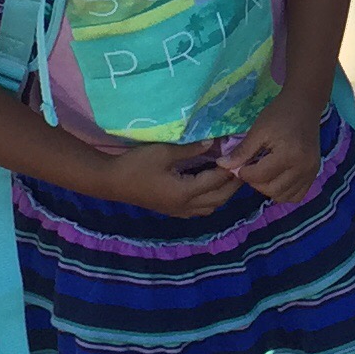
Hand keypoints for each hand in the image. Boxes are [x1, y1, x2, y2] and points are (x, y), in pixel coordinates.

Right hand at [85, 140, 243, 217]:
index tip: (241, 153)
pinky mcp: (172, 210)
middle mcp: (186, 206)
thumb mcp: (164, 152)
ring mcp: (179, 211)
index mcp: (185, 192)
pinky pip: (200, 208)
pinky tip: (210, 184)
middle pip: (219, 199)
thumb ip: (191, 149)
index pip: (217, 181)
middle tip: (242, 165)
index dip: (230, 168)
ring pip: (211, 207)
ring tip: (229, 174)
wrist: (112, 181)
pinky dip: (211, 198)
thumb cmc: (136, 164)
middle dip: (233, 184)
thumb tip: (213, 142)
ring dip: (223, 193)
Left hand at [215, 88, 324, 204]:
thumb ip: (242, 151)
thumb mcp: (258, 130)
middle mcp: (303, 167)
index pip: (260, 176)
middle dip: (256, 182)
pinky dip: (284, 192)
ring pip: (284, 196)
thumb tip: (222, 166)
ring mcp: (311, 172)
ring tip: (264, 173)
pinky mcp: (314, 173)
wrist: (304, 104)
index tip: (239, 163)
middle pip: (271, 190)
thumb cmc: (280, 113)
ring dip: (269, 189)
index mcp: (289, 154)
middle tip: (251, 168)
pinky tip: (277, 179)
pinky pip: (297, 195)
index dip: (244, 173)